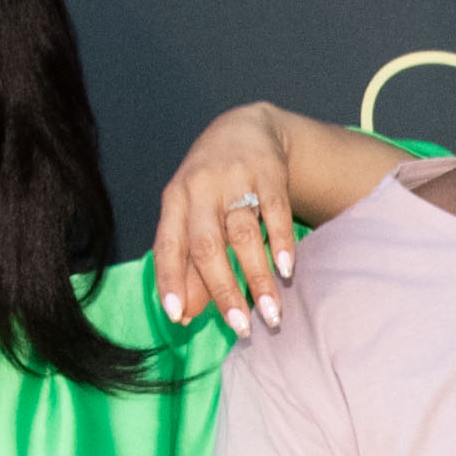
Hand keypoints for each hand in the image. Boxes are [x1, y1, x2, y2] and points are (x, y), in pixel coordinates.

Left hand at [152, 102, 301, 334]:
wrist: (246, 128)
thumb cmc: (212, 186)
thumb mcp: (192, 217)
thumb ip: (188, 266)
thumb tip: (184, 316)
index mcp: (175, 201)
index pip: (168, 245)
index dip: (171, 281)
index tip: (178, 318)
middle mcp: (200, 188)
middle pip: (207, 245)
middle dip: (223, 290)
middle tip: (240, 327)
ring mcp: (234, 178)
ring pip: (243, 235)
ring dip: (258, 278)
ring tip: (271, 314)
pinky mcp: (268, 173)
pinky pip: (275, 212)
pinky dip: (281, 243)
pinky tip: (287, 271)